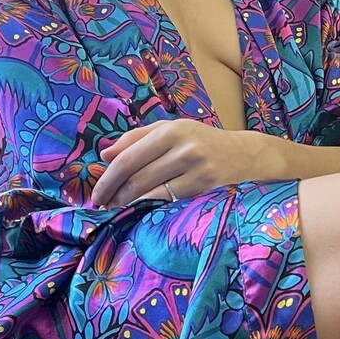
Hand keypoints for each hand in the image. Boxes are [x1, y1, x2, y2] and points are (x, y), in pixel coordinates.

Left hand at [87, 116, 282, 207]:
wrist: (242, 153)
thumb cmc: (200, 141)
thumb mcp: (170, 130)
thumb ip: (136, 139)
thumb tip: (105, 155)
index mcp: (169, 130)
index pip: (127, 157)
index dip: (107, 178)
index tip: (96, 193)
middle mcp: (181, 145)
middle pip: (135, 175)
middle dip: (115, 194)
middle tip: (103, 205)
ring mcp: (194, 165)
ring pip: (149, 189)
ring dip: (128, 202)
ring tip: (118, 208)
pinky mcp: (204, 183)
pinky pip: (168, 198)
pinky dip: (149, 205)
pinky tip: (140, 209)